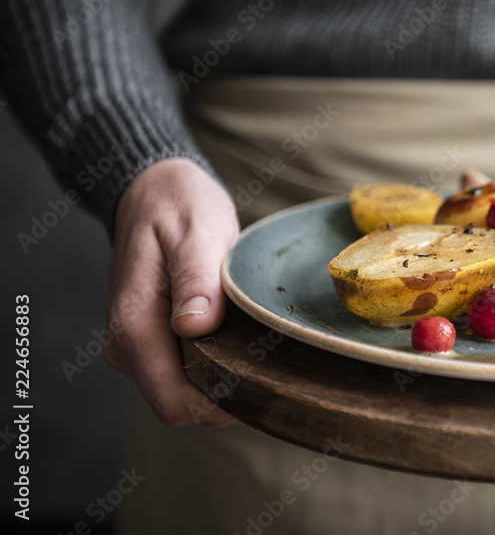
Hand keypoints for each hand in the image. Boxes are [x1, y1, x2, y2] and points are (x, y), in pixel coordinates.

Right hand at [104, 158, 238, 426]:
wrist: (155, 192)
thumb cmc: (179, 207)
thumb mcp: (197, 232)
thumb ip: (196, 280)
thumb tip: (193, 327)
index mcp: (134, 322)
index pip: (172, 401)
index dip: (217, 404)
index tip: (260, 381)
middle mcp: (127, 344)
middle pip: (180, 403)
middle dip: (224, 390)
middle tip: (266, 351)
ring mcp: (136, 346)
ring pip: (184, 391)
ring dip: (221, 374)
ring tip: (250, 333)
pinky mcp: (150, 342)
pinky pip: (184, 371)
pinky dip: (214, 361)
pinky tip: (235, 332)